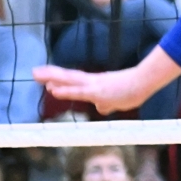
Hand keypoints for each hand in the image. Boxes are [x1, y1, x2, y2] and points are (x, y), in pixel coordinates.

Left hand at [34, 47, 180, 114]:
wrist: (146, 81)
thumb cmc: (135, 89)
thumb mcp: (118, 100)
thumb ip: (108, 103)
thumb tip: (102, 108)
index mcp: (97, 82)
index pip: (75, 79)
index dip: (61, 79)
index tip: (47, 79)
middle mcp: (93, 81)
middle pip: (68, 76)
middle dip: (50, 74)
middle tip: (34, 71)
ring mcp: (94, 85)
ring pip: (69, 80)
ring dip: (52, 77)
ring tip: (36, 74)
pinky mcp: (97, 91)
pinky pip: (77, 91)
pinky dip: (64, 90)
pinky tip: (52, 90)